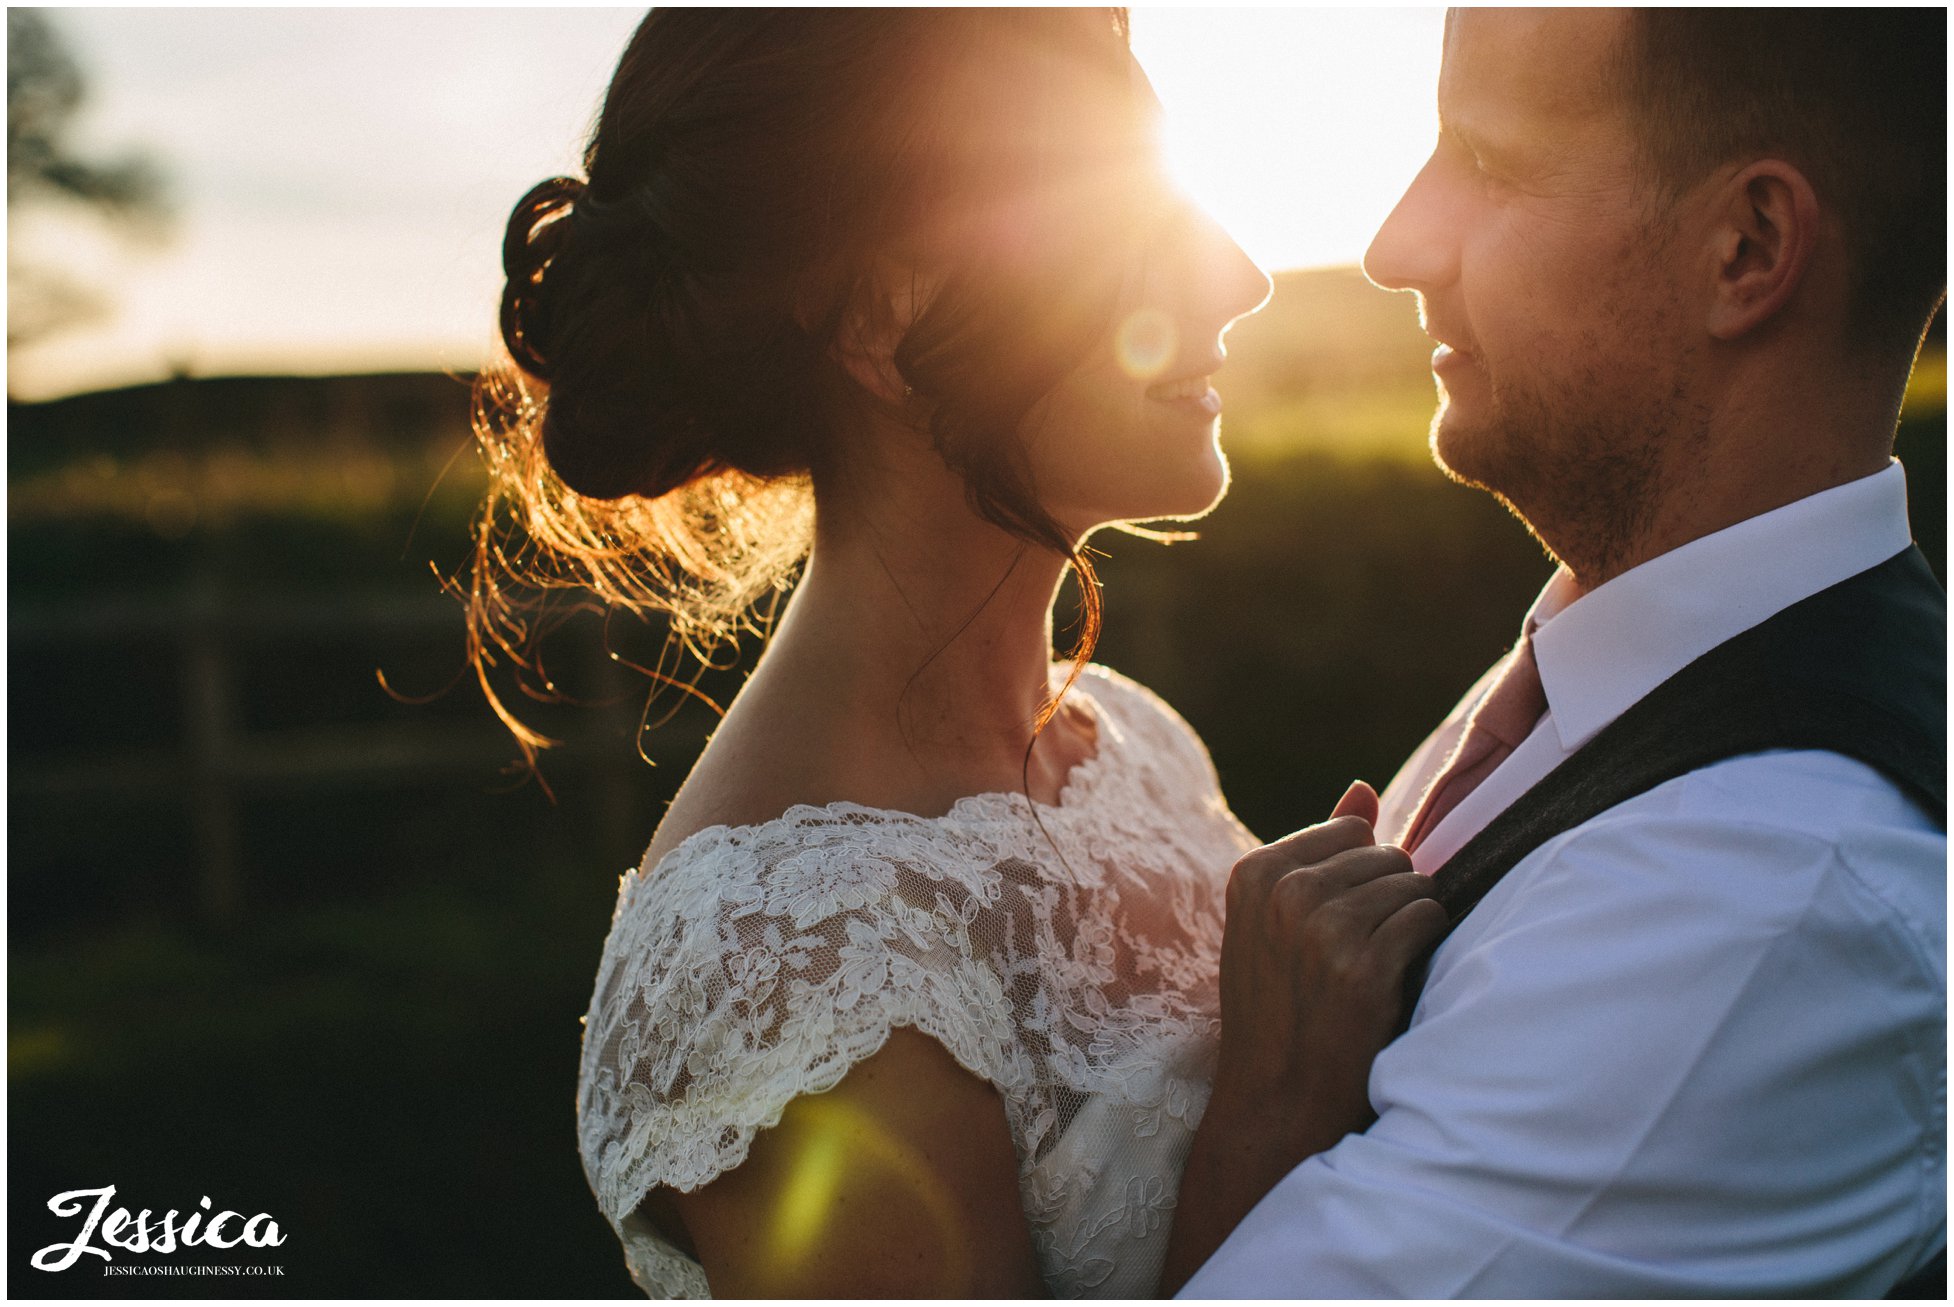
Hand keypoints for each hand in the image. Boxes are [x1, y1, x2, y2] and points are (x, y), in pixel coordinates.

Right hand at [1211, 781, 1448, 1145]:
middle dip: (1390, 896)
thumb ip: (1317, 852)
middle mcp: (1285, 893)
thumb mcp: (1272, 923)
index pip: (1350, 831)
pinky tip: (1399, 976)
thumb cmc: (1281, 1007)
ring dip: (1411, 921)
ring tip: (1382, 964)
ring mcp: (1323, 930)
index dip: (1360, 877)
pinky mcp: (1365, 968)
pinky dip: (1426, 942)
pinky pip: (1428, 916)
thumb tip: (1363, 789)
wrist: (1276, 1101)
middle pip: (1385, 853)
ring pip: (1412, 882)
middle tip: (1366, 951)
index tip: (1341, 923)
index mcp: (1255, 873)